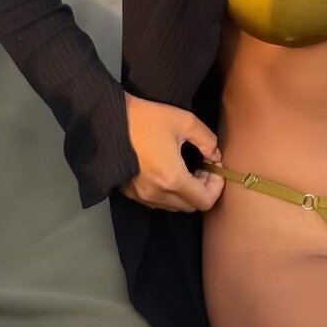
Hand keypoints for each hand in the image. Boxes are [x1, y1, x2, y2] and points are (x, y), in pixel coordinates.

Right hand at [120, 92, 224, 211]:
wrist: (109, 122)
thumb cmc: (149, 119)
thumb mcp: (186, 122)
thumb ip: (207, 140)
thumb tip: (215, 155)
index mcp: (173, 179)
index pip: (205, 201)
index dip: (217, 186)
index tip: (214, 165)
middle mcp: (157, 194)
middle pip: (191, 207)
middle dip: (204, 188)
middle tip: (203, 166)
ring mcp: (142, 196)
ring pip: (174, 206)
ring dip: (187, 192)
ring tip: (188, 168)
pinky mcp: (131, 194)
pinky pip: (158, 202)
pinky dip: (170, 193)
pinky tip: (169, 171)